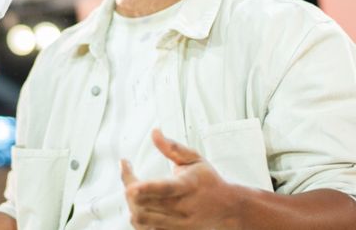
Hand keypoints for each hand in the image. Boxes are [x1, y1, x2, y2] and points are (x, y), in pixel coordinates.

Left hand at [121, 129, 241, 229]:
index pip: (165, 188)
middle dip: (130, 188)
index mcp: (188, 187)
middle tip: (127, 172)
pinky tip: (139, 205)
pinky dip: (138, 218)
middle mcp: (182, 208)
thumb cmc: (209, 182)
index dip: (146, 188)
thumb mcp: (195, 159)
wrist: (227, 209)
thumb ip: (172, 147)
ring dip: (131, 203)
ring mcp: (177, 224)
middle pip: (145, 204)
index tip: (131, 184)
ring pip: (142, 220)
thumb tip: (155, 133)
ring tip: (132, 189)